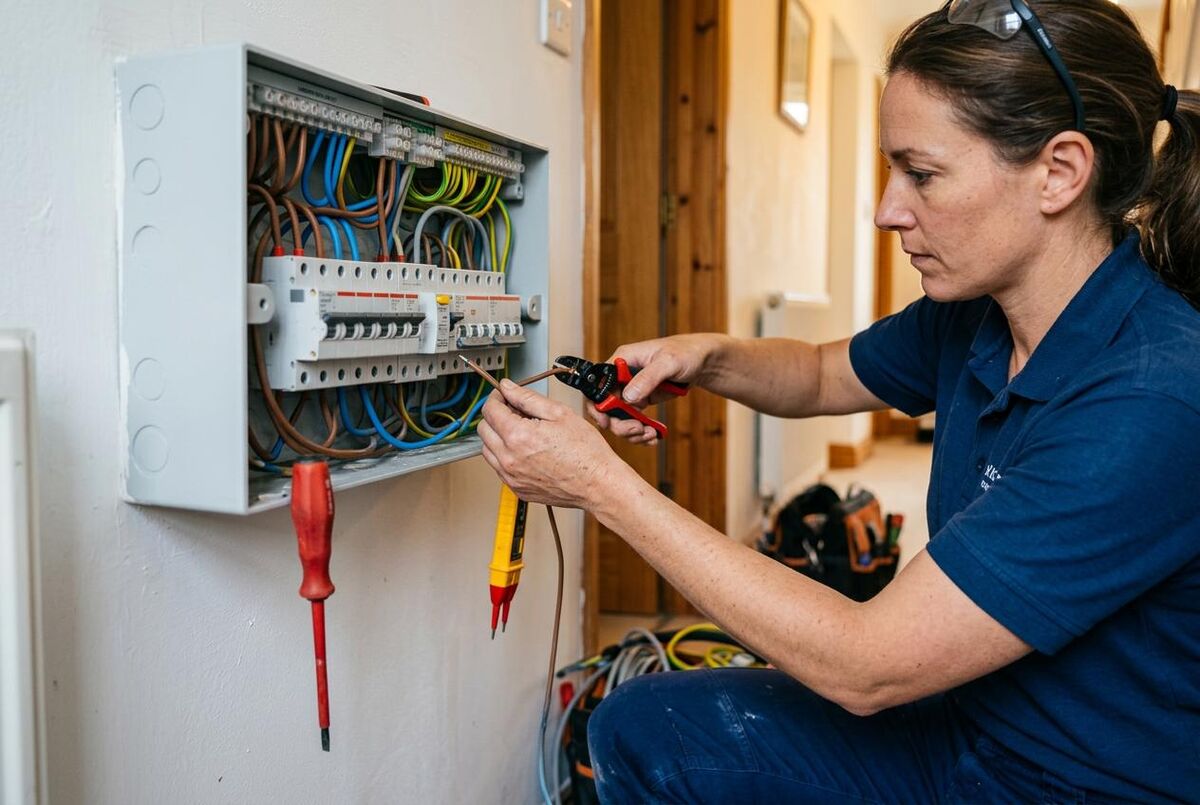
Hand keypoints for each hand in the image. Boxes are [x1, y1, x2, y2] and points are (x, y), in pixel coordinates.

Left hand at [478, 379, 624, 508]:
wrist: (598, 484)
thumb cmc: (585, 451)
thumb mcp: (559, 413)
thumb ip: (527, 398)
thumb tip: (507, 387)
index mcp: (518, 436)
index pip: (490, 410)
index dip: (496, 398)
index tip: (505, 396)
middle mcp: (509, 458)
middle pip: (484, 429)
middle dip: (496, 416)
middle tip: (516, 413)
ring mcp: (511, 477)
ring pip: (488, 450)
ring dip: (498, 437)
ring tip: (523, 433)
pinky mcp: (517, 489)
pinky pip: (499, 468)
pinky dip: (505, 456)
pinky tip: (526, 451)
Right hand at [588, 333, 730, 442]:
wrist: (702, 361)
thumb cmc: (686, 352)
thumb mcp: (668, 362)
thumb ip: (648, 378)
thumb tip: (628, 396)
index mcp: (622, 359)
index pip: (597, 383)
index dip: (596, 404)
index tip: (605, 421)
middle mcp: (622, 376)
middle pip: (606, 406)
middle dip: (619, 423)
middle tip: (637, 430)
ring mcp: (631, 389)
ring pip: (619, 417)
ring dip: (632, 431)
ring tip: (651, 434)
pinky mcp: (641, 400)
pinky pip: (633, 420)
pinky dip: (641, 432)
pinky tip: (654, 436)